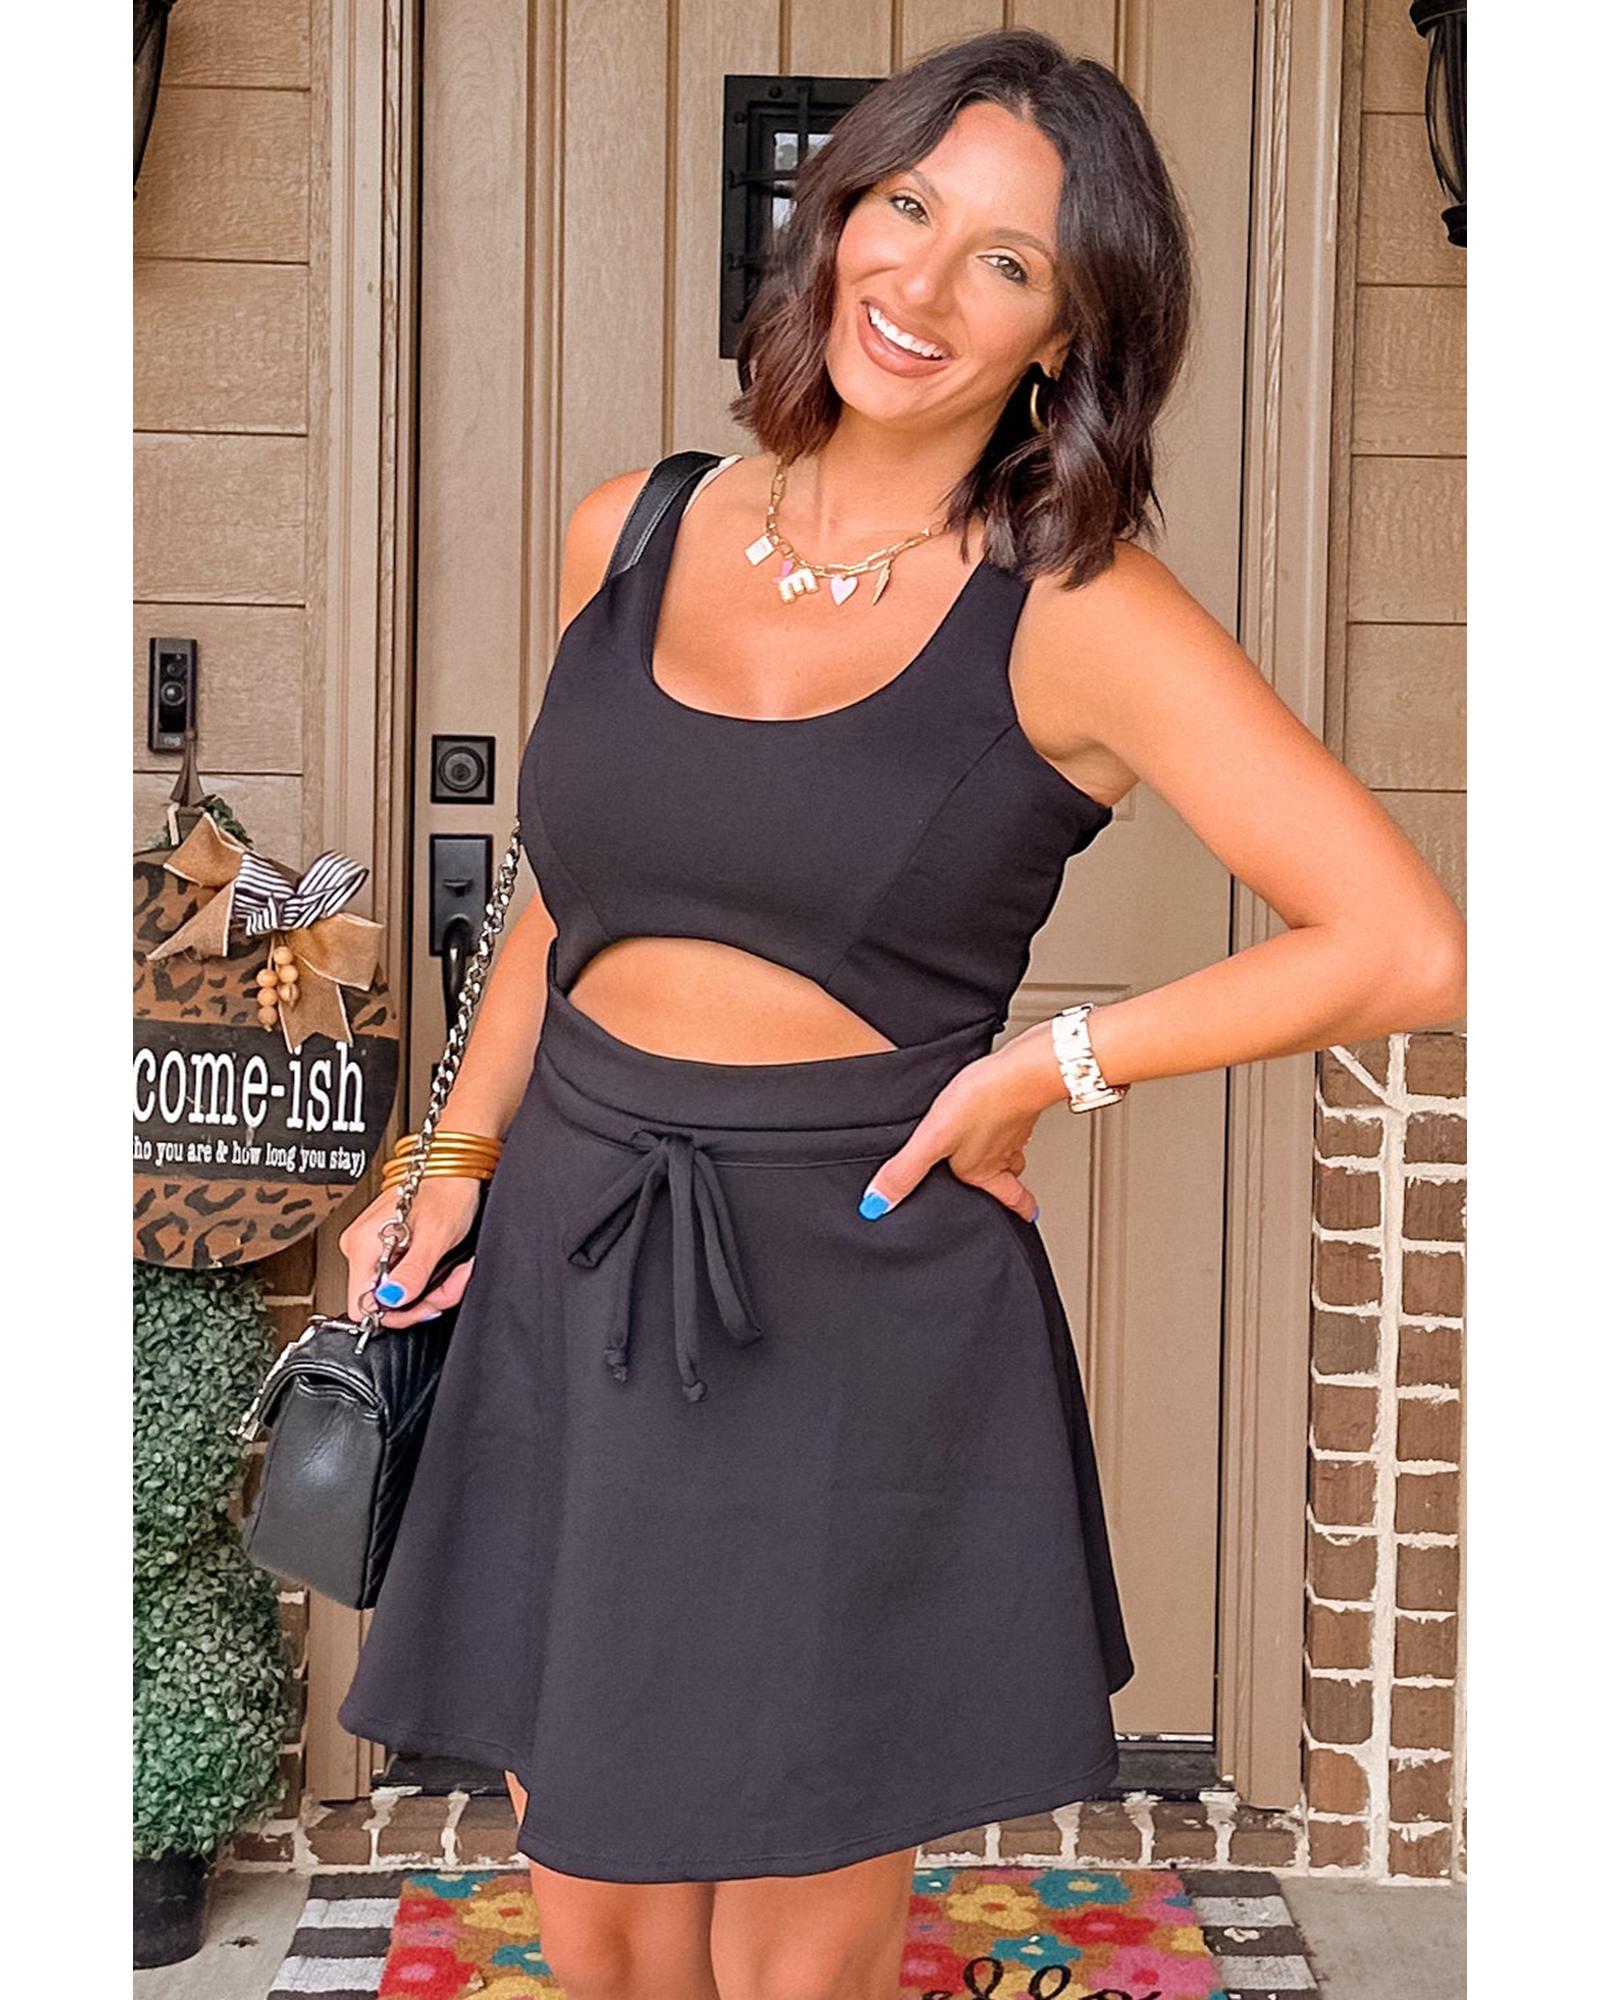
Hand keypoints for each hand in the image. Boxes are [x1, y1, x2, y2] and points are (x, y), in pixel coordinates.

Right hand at [338, 1176, 482, 1327]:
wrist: (453, 1166)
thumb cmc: (446, 1189)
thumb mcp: (435, 1236)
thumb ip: (413, 1272)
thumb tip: (393, 1300)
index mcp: (363, 1246)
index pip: (361, 1305)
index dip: (395, 1313)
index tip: (425, 1305)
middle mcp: (359, 1246)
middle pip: (382, 1300)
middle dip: (422, 1298)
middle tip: (450, 1283)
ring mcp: (370, 1245)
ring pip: (395, 1289)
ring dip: (430, 1287)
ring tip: (453, 1270)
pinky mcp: (384, 1244)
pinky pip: (400, 1274)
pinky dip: (425, 1275)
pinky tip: (442, 1263)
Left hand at [858, 1040, 1055, 1223]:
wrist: (1021, 1068)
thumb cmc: (983, 1102)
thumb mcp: (933, 1141)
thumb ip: (905, 1172)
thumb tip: (878, 1204)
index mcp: (984, 1170)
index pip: (1008, 1199)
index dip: (1017, 1209)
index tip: (1026, 1217)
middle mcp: (1003, 1153)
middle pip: (1010, 1175)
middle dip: (1009, 1183)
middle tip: (1014, 1190)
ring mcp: (1014, 1127)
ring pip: (1012, 1147)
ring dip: (1006, 1151)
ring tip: (998, 1149)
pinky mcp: (1018, 1101)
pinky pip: (1013, 1118)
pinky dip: (1006, 1119)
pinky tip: (995, 1108)